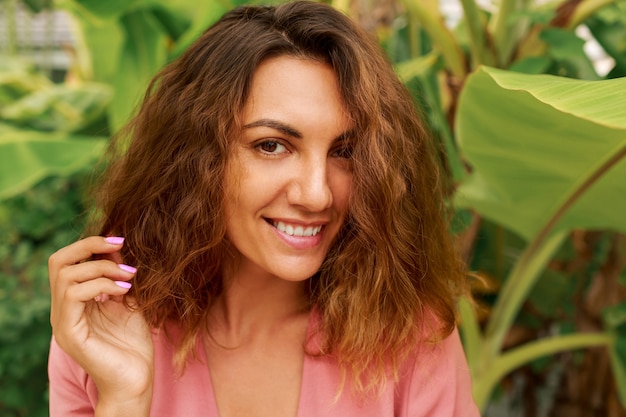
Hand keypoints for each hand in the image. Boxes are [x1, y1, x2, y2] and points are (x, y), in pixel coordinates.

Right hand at [49, 236, 153, 410]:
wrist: (136, 379)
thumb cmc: (134, 343)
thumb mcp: (128, 300)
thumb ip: (118, 275)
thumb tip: (117, 244)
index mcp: (73, 301)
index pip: (66, 260)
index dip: (90, 243)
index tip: (121, 240)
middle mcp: (62, 310)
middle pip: (58, 261)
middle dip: (89, 246)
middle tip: (120, 246)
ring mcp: (62, 322)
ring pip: (66, 276)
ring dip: (102, 267)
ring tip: (128, 276)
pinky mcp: (69, 334)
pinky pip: (73, 295)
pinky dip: (101, 285)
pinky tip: (124, 291)